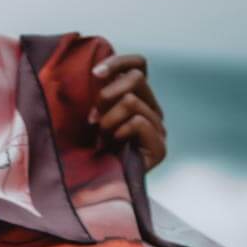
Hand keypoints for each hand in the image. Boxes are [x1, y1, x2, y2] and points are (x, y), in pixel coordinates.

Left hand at [88, 53, 166, 171]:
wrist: (94, 183)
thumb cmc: (86, 145)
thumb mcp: (90, 111)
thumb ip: (98, 90)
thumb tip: (96, 70)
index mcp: (138, 96)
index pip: (139, 64)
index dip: (118, 63)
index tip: (95, 74)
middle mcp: (152, 108)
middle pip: (136, 78)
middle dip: (106, 95)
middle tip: (93, 118)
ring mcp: (158, 128)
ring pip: (131, 101)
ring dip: (108, 120)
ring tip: (102, 137)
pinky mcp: (160, 148)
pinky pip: (138, 122)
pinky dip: (119, 131)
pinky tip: (113, 145)